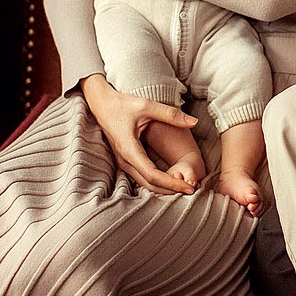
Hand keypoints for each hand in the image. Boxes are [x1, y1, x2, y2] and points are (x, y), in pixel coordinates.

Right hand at [79, 74, 199, 193]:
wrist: (102, 104)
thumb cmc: (122, 104)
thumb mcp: (147, 106)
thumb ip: (171, 115)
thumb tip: (194, 121)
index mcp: (130, 149)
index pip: (153, 175)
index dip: (172, 184)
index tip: (189, 187)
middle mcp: (125, 160)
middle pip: (150, 184)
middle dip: (171, 189)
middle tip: (192, 190)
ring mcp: (123, 162)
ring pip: (144, 183)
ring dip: (164, 188)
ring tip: (184, 187)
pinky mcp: (125, 160)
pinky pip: (141, 177)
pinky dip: (157, 182)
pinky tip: (171, 180)